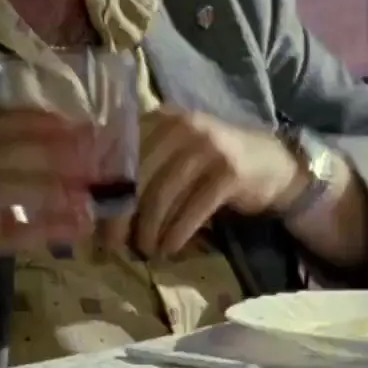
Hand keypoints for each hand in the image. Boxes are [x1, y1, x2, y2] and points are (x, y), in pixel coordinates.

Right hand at [0, 108, 98, 310]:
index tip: (78, 126)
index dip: (39, 122)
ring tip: (87, 199)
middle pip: (3, 154)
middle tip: (93, 160)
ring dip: (50, 192)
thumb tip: (78, 144)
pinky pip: (8, 232)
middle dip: (52, 154)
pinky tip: (75, 228)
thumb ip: (15, 154)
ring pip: (4, 190)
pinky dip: (45, 229)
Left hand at [109, 108, 299, 259]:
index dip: (105, 189)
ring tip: (146, 249)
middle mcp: (183, 126)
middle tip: (114, 245)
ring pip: (163, 195)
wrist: (273, 165)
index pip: (121, 153)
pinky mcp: (229, 173)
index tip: (94, 219)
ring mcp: (209, 147)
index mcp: (162, 118)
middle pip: (138, 176)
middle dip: (122, 216)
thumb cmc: (212, 163)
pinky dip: (176, 234)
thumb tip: (98, 202)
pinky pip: (192, 209)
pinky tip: (169, 249)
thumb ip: (142, 162)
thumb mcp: (176, 150)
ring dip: (150, 230)